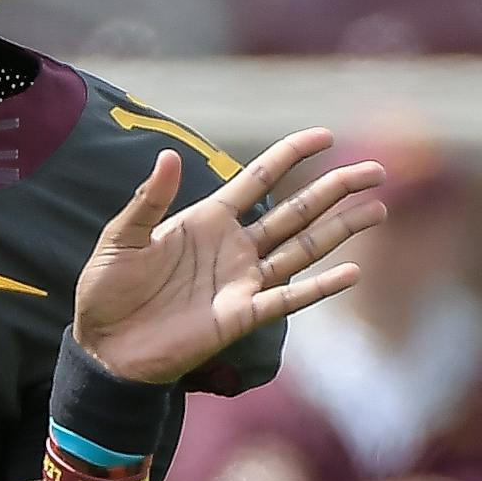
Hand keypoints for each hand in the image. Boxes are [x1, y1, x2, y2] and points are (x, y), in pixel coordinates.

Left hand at [72, 127, 385, 383]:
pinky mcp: (241, 317)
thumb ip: (148, 198)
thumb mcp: (122, 236)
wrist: (104, 345)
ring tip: (377, 209)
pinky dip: (320, 287)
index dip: (290, 155)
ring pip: (302, 249)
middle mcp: (233, 247)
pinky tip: (351, 272)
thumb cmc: (107, 288)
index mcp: (206, 219)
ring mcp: (241, 282)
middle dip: (334, 190)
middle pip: (295, 211)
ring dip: (340, 231)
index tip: (324, 135)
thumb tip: (170, 154)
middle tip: (375, 170)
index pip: (258, 179)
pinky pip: (288, 299)